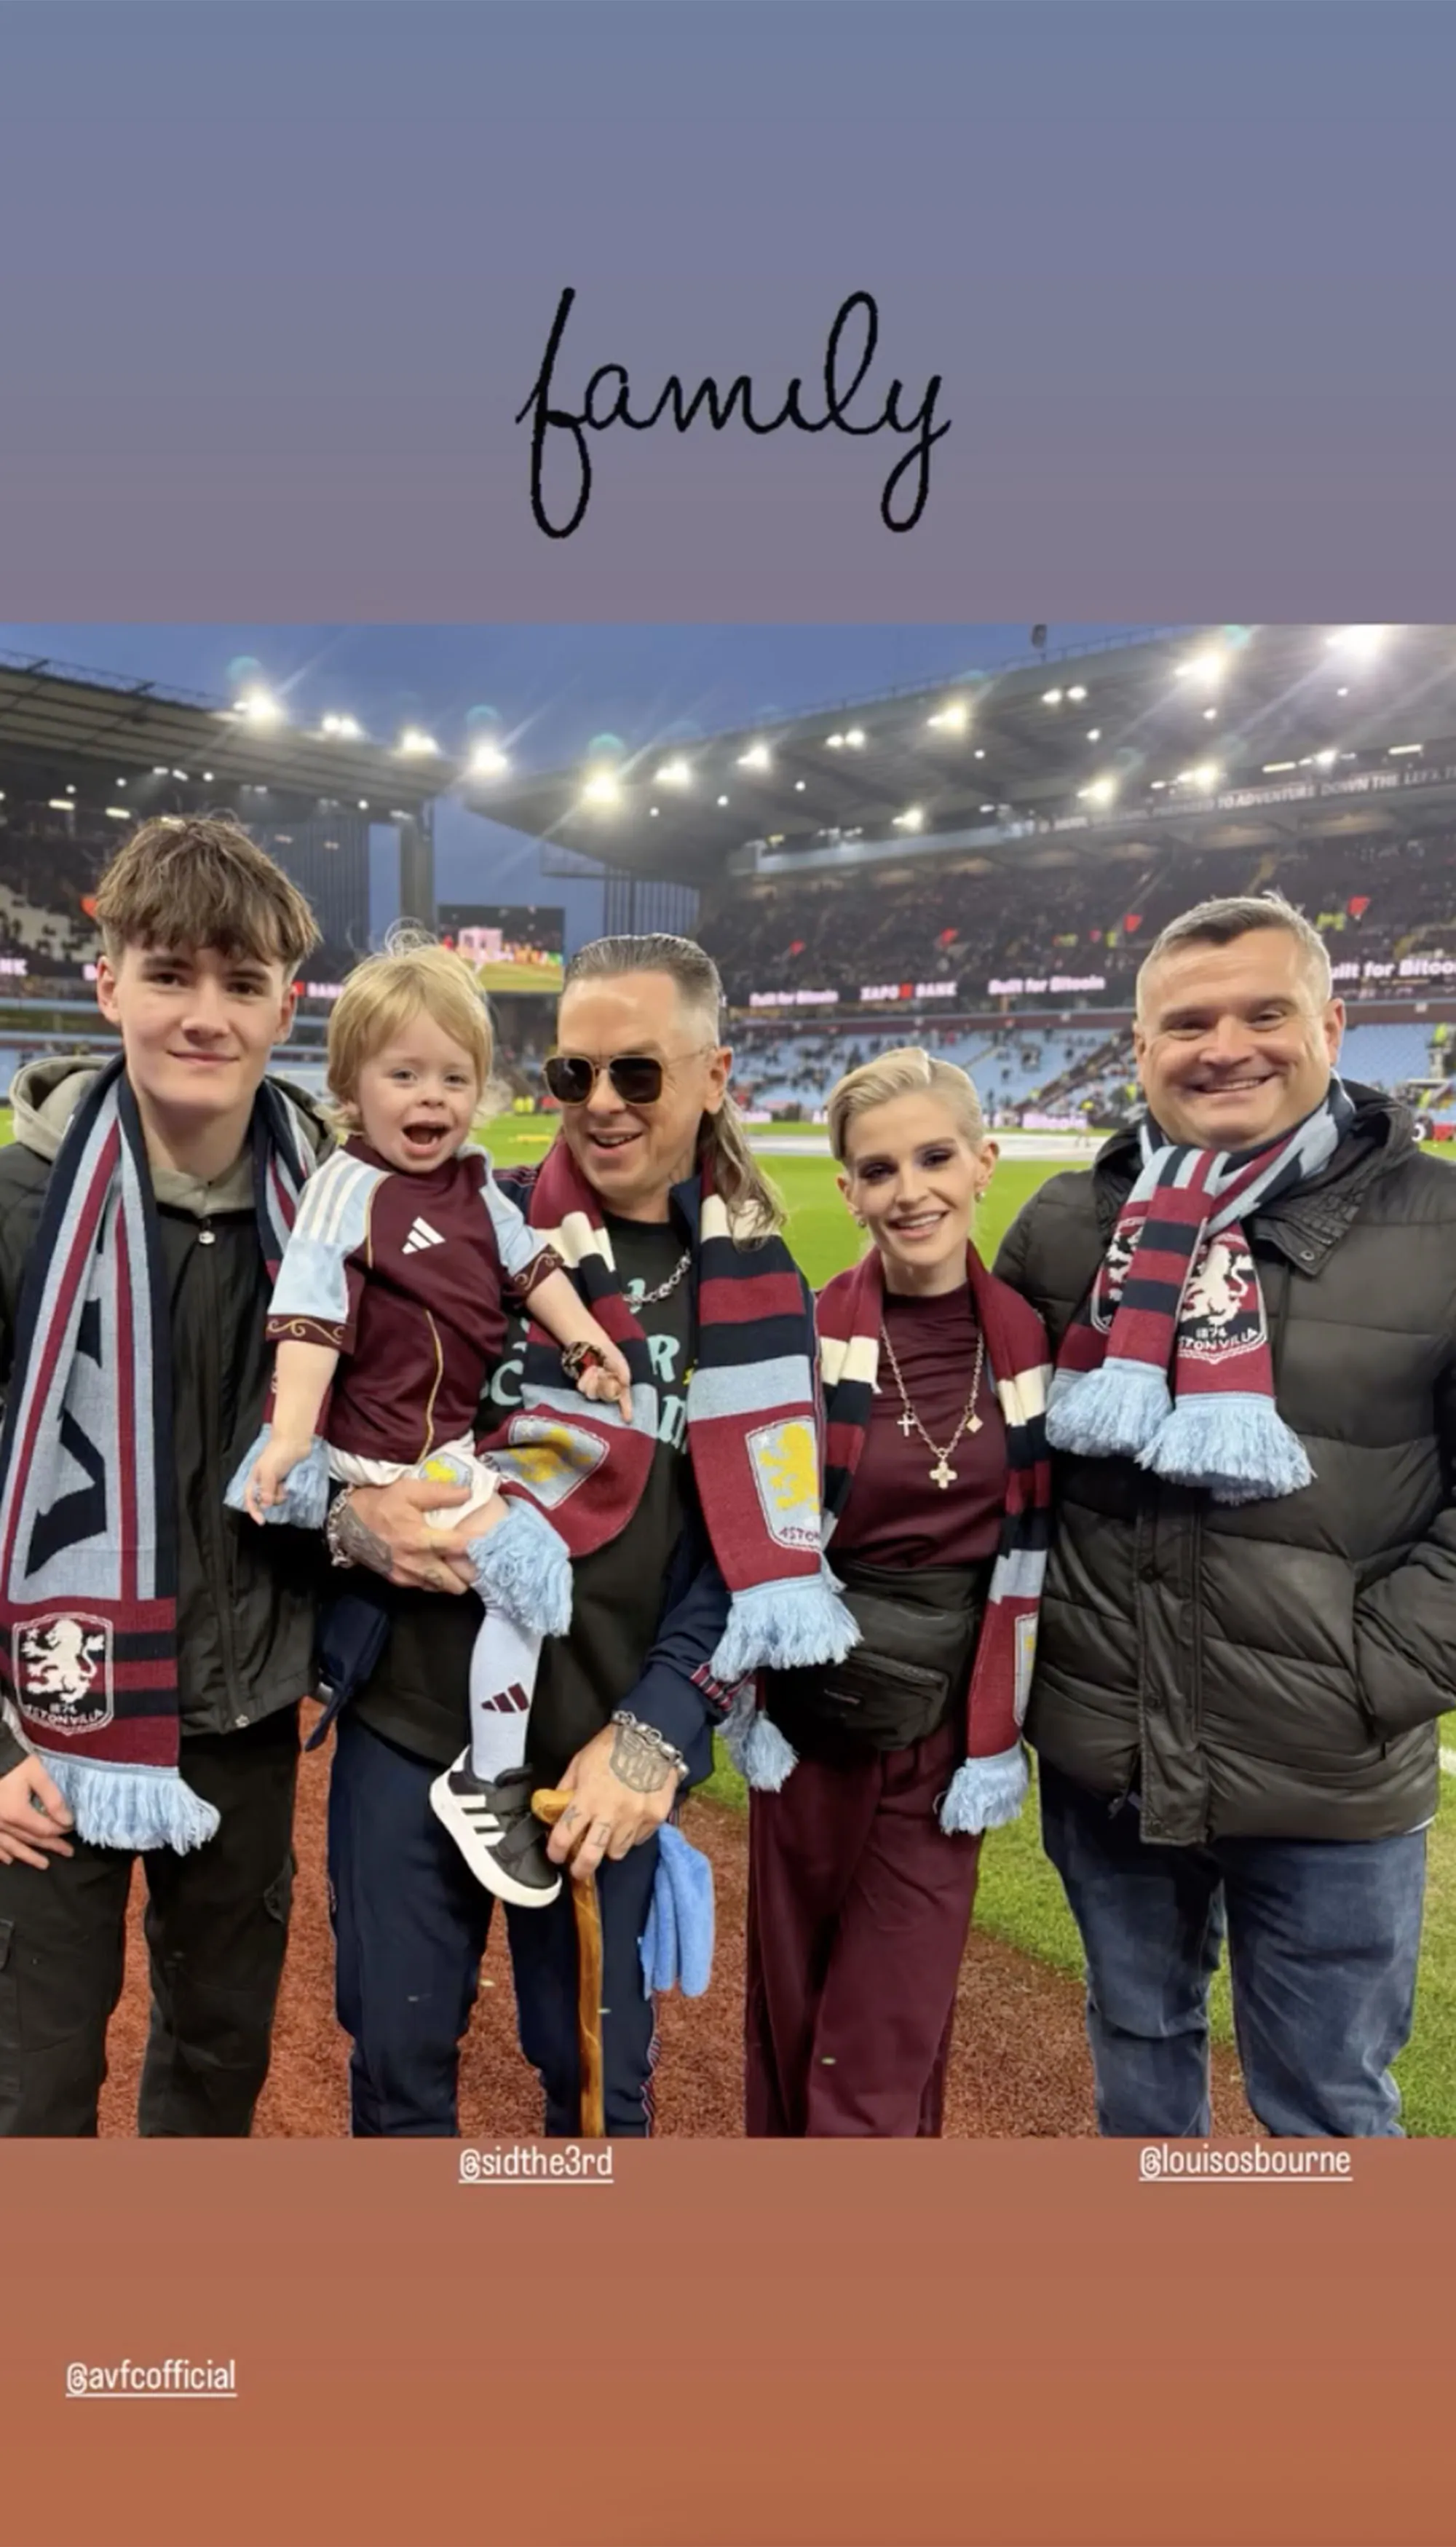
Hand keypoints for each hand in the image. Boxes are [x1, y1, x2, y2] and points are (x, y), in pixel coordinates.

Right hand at [0, 1757, 74, 1870]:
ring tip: (43, 1864)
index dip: (60, 1831)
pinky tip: (9, 1859)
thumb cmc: (13, 1761)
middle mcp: (2, 1824)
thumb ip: (53, 1798)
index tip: (72, 1829)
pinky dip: (2, 1852)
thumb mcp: (36, 1774)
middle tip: (67, 1852)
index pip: (45, 1829)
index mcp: (17, 1813)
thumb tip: (68, 1821)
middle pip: (30, 1839)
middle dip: (50, 1846)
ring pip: (11, 1846)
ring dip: (28, 1856)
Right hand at [245, 1432, 312, 1523]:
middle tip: (282, 1491)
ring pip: (277, 1496)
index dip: (253, 1510)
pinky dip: (288, 1490)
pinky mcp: (287, 1477)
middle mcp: (264, 1480)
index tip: (261, 1522)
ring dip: (282, 1494)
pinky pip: (285, 1490)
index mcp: (255, 1478)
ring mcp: (276, 1479)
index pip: (250, 1498)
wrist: (294, 1440)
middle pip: (266, 1499)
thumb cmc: (278, 1454)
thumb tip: (265, 1506)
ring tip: (287, 1485)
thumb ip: (267, 1490)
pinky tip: (292, 1484)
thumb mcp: (269, 1472)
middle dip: (273, 1499)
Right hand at [336, 1476, 481, 1594]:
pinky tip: (441, 1566)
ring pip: (443, 1588)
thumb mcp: (409, 1489)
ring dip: (454, 1579)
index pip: (458, 1549)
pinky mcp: (399, 1581)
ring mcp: (407, 1576)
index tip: (489, 1543)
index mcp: (419, 1539)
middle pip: (455, 1583)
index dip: (477, 1547)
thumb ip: (440, 1493)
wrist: (346, 1522)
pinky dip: (437, 1580)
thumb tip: (468, 1493)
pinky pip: (427, 1587)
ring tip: (462, 1564)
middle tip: (478, 1560)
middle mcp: (415, 1563)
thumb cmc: (381, 1503)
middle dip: (469, 1574)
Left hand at [544, 1720, 679, 1879]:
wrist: (651, 1737)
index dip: (555, 1851)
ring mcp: (635, 1818)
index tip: (555, 1855)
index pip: (565, 1835)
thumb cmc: (611, 1747)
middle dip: (581, 1869)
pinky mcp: (655, 1818)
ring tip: (607, 1836)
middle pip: (592, 1856)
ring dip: (608, 1848)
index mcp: (587, 1798)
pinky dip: (631, 1835)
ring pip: (617, 1852)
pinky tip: (629, 1821)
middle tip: (578, 1870)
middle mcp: (610, 1812)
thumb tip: (554, 1808)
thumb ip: (567, 1788)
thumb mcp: (579, 1763)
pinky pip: (638, 1839)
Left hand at [575, 1341, 633, 1421]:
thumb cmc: (610, 1355)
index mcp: (619, 1388)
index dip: (626, 1410)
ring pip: (594, 1394)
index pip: (623, 1400)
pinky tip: (588, 1369)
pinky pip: (584, 1389)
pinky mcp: (582, 1386)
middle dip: (607, 1386)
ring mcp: (594, 1390)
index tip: (628, 1419)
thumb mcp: (622, 1367)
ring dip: (595, 1381)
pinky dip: (587, 1378)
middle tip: (606, 1373)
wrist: (592, 1344)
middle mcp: (606, 1391)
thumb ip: (625, 1378)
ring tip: (596, 1368)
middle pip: (608, 1398)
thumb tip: (625, 1385)